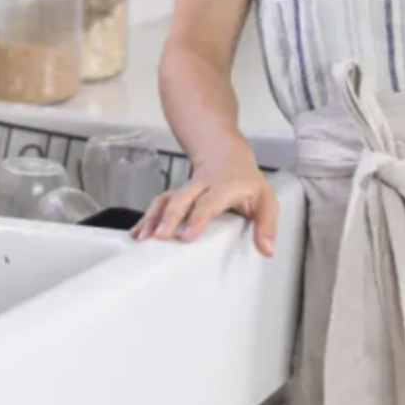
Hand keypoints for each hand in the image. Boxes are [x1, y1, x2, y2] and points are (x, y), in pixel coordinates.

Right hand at [130, 139, 278, 255]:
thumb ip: (267, 225)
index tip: (185, 236)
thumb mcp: (266, 200)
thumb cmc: (246, 182)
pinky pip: (159, 203)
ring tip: (142, 238)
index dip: (196, 218)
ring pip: (166, 199)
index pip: (209, 203)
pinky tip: (137, 233)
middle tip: (158, 238)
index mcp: (224, 188)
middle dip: (168, 218)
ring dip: (153, 218)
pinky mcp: (176, 194)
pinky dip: (147, 218)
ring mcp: (187, 189)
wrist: (226, 155)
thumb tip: (265, 249)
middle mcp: (202, 186)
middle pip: (181, 199)